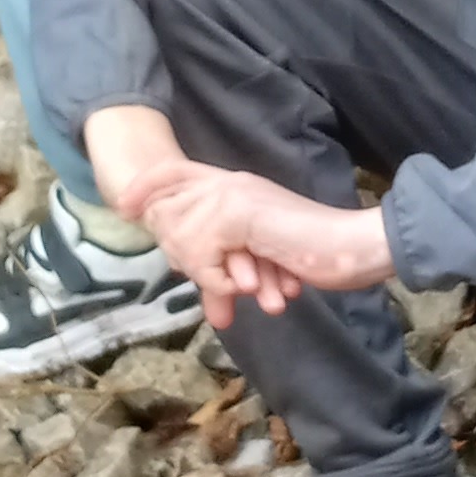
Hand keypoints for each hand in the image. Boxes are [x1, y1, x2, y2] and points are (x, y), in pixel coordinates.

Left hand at [82, 112, 396, 331]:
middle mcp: (228, 181)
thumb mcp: (263, 263)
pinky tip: (254, 288)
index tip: (124, 208)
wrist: (351, 247)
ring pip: (180, 237)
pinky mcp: (237, 214)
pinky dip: (221, 281)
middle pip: (165, 213)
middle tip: (230, 289)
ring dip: (209, 275)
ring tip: (254, 291)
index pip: (173, 171)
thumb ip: (235, 275)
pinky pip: (202, 254)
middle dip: (185, 260)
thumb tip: (214, 305)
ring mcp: (232, 194)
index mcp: (235, 184)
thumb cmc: (317, 253)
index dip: (144, 186)